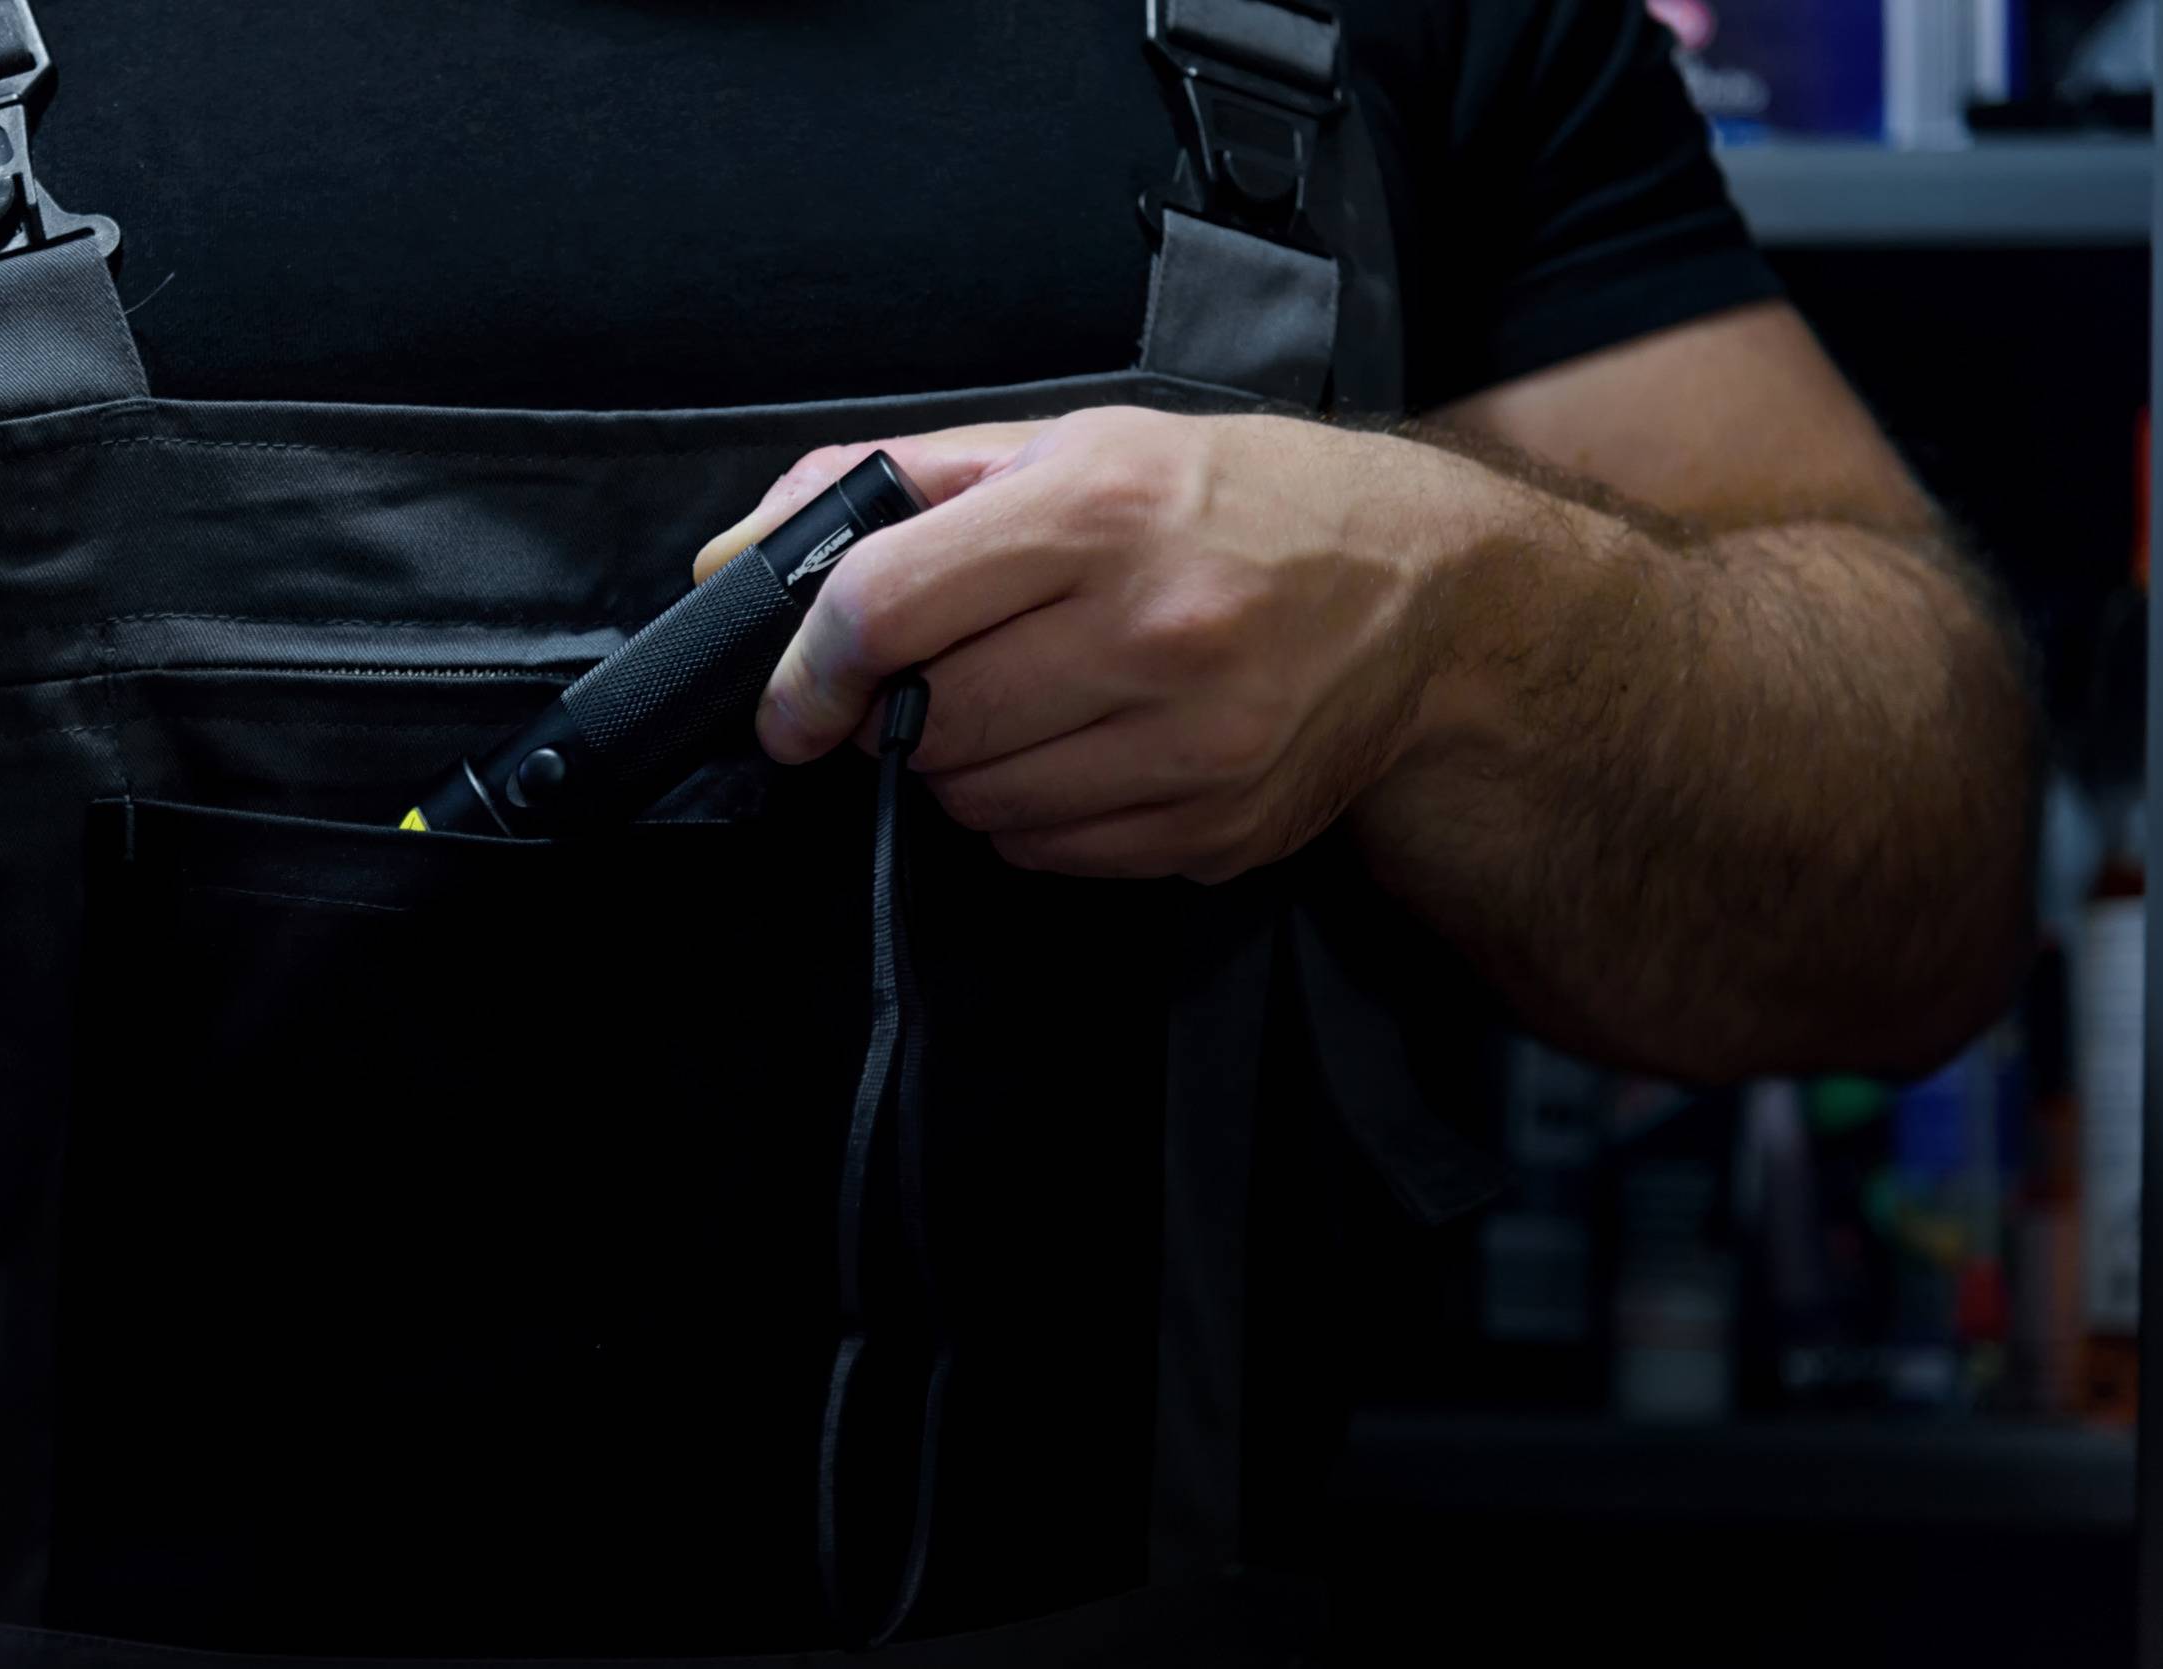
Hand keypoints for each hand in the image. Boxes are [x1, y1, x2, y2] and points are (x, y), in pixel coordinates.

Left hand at [692, 407, 1509, 882]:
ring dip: (966, 768)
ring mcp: (1191, 745)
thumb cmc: (1235, 502)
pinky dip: (1035, 815)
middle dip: (898, 715)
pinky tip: (1089, 750)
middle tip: (933, 682)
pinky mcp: (1214, 829)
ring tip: (1031, 703)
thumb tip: (733, 559)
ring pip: (979, 804)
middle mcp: (1152, 628)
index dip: (804, 666)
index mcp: (1101, 506)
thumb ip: (894, 486)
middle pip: (927, 722)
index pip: (884, 605)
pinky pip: (1050, 854)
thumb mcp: (1076, 444)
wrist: (1429, 595)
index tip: (788, 698)